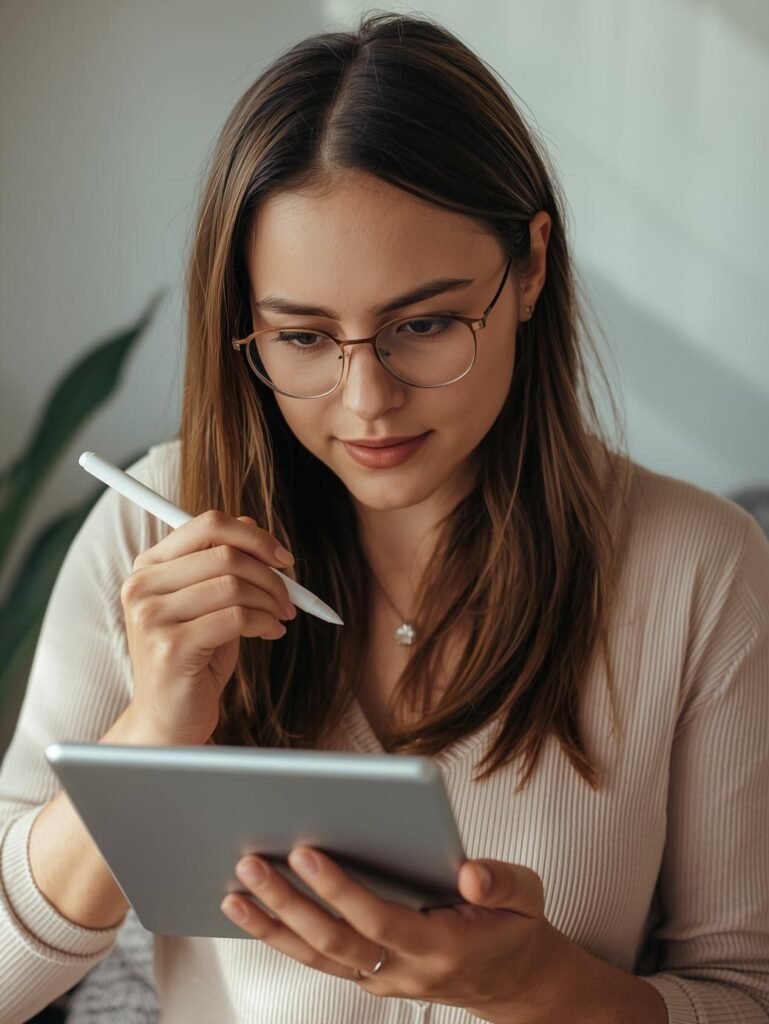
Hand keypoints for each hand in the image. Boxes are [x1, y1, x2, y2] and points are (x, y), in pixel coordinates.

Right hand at [120, 511, 296, 745]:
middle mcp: (142, 586)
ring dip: (270, 601)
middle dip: (271, 575)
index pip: (207, 525)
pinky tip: (271, 634)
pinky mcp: (170, 647)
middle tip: (290, 598)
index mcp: (148, 566)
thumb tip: (251, 523)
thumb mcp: (210, 602)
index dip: (253, 536)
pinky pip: (236, 618)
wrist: (170, 718)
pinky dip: (265, 622)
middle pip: (225, 554)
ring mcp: (151, 616)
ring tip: (279, 618)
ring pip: (233, 585)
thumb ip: (222, 563)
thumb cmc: (195, 656)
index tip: (283, 558)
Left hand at [220, 847, 566, 1021]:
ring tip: (233, 891)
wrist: (513, 981)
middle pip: (334, 942)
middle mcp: (405, 970)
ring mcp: (383, 978)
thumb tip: (471, 874)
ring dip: (272, 925)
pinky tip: (253, 912)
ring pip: (318, 956)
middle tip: (250, 863)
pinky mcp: (370, 974)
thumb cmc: (513, 927)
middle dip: (288, 903)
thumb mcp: (527, 897)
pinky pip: (321, 959)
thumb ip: (502, 882)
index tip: (305, 852)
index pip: (380, 920)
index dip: (340, 890)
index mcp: (442, 946)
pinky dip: (283, 937)